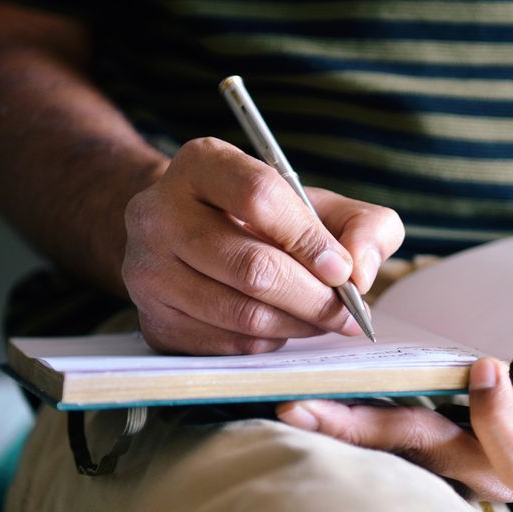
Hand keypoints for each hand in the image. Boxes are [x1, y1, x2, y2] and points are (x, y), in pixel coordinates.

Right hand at [122, 137, 403, 354]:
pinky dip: (269, 342)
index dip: (310, 238)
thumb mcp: (319, 205)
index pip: (259, 196)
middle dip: (315, 298)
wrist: (188, 239)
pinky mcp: (154, 321)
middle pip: (253, 267)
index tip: (343, 270)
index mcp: (201, 165)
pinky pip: (229, 344)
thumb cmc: (266, 221)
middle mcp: (159, 214)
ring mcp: (148, 271)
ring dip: (298, 326)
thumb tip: (361, 271)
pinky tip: (281, 327)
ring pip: (244, 315)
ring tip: (322, 320)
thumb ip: (364, 225)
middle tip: (349, 313)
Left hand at [277, 332, 512, 500]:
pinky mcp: (445, 446)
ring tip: (289, 404)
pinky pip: (395, 435)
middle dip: (366, 432)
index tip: (485, 367)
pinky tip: (314, 394)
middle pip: (426, 455)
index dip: (499, 418)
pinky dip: (355, 416)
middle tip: (305, 408)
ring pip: (399, 449)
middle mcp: (495, 467)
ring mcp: (464, 460)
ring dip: (344, 428)